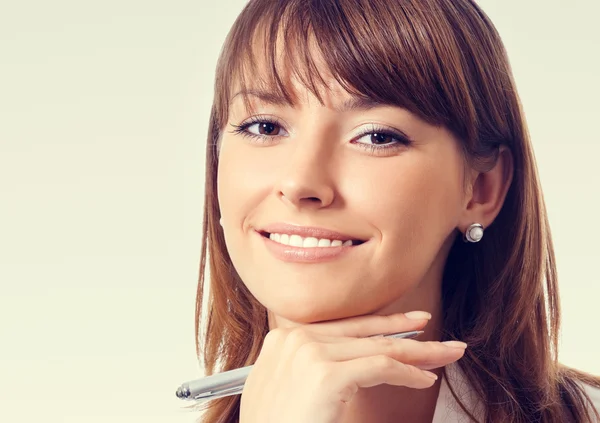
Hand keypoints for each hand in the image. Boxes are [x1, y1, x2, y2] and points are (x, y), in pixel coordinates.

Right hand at [239, 311, 466, 422]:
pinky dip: (407, 373)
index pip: (346, 327)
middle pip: (365, 335)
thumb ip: (311, 365)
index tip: (413, 324)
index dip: (384, 324)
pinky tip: (424, 379)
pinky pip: (380, 367)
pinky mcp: (325, 374)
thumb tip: (353, 362)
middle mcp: (296, 338)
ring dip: (419, 355)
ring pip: (378, 349)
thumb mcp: (288, 387)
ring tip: (446, 356)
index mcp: (285, 339)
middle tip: (442, 340)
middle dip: (409, 338)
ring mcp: (309, 353)